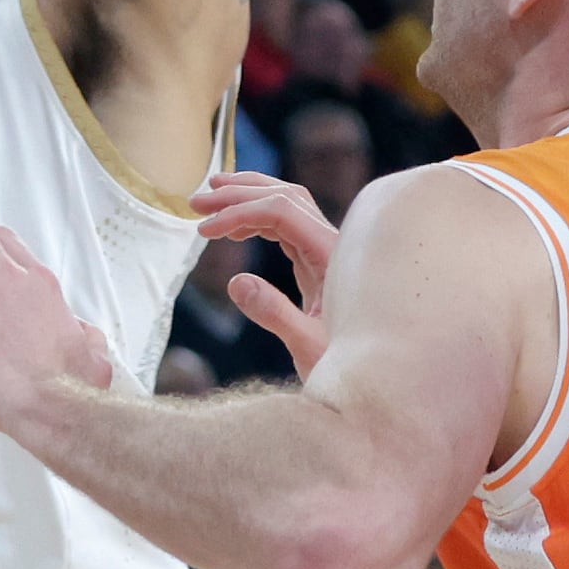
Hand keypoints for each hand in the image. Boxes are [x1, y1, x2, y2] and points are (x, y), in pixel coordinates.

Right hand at [196, 170, 337, 372]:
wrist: (372, 375)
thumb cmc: (346, 366)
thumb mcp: (308, 346)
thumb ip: (274, 313)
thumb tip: (236, 282)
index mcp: (332, 257)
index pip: (282, 212)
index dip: (240, 212)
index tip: (205, 230)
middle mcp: (333, 246)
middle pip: (286, 197)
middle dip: (239, 194)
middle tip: (197, 202)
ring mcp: (326, 251)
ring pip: (287, 205)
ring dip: (248, 198)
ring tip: (210, 202)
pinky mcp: (318, 262)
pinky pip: (287, 226)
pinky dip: (257, 220)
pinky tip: (234, 231)